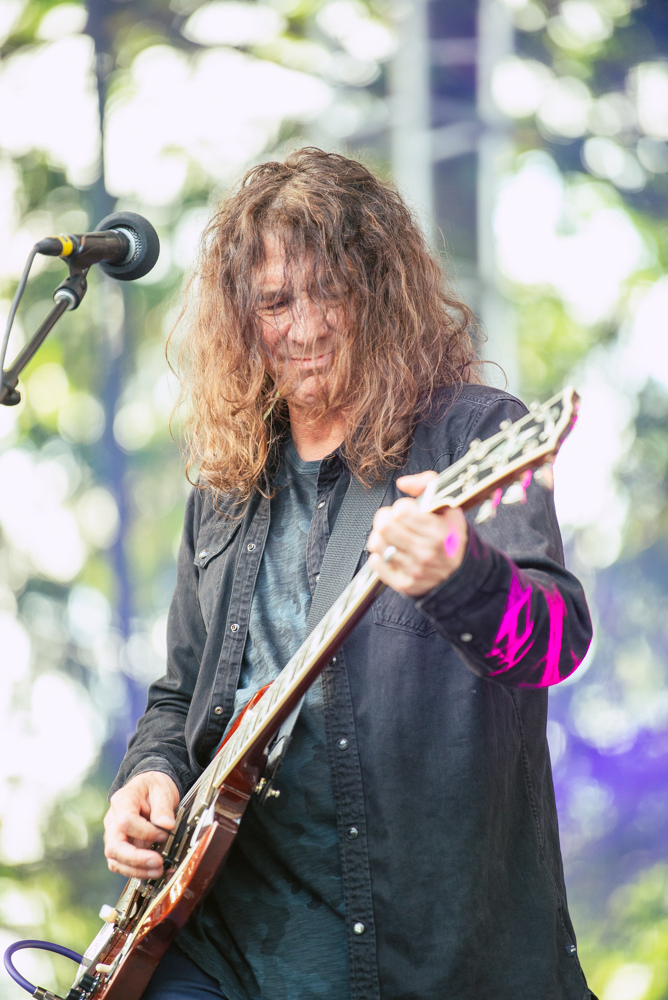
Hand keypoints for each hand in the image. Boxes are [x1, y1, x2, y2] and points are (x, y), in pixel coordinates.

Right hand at [104, 771, 178, 879]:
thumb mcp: (162, 790)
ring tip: (159, 871)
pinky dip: (138, 872)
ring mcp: (114, 836)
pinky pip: (123, 865)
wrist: (150, 788)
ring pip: (116, 861)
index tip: (164, 834)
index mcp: (122, 801)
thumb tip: (167, 825)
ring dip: (137, 870)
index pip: (126, 822)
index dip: (145, 832)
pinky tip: (155, 872)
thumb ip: (163, 807)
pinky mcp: (120, 848)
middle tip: (158, 863)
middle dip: (136, 859)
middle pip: (114, 847)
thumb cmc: (154, 788)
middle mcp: (113, 821)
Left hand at [368, 471, 467, 597]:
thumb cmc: (450, 536)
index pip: (401, 511)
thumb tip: (403, 483)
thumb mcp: (448, 506)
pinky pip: (376, 564)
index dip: (401, 507)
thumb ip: (428, 485)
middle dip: (386, 518)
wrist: (461, 572)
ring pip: (377, 544)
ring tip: (392, 536)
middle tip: (394, 521)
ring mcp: (415, 570)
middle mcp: (427, 552)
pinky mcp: (404, 584)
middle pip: (385, 526)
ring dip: (380, 536)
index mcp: (439, 532)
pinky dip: (379, 556)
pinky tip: (392, 552)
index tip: (408, 511)